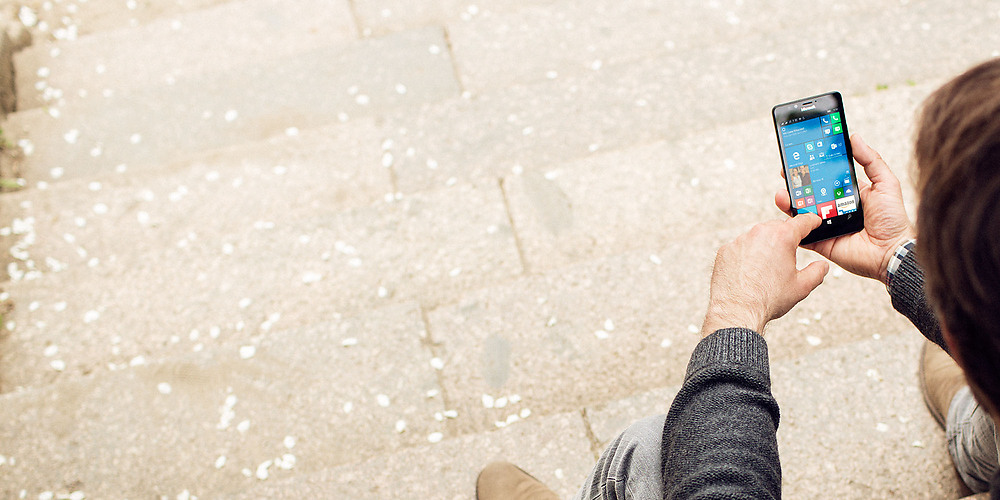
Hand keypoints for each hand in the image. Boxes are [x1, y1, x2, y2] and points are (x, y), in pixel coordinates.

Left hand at [702, 214, 829, 335]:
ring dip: (764, 246)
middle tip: (788, 254)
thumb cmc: (768, 299)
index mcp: (782, 237)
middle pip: (777, 227)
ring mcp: (740, 240)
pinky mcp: (725, 250)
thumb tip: (822, 266)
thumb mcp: (801, 286)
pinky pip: (740, 247)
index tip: (814, 222)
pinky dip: (746, 254)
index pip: (802, 222)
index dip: (811, 221)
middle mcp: (759, 233)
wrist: (737, 310)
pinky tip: (749, 271)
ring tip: (766, 268)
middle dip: (785, 237)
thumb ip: (816, 272)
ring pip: (757, 237)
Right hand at [775, 135, 914, 282]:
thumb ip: (871, 160)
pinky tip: (786, 213)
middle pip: (809, 192)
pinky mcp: (819, 242)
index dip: (812, 166)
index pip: (825, 176)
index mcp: (846, 193)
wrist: (892, 252)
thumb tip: (854, 136)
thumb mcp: (886, 184)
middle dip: (795, 182)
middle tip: (786, 171)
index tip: (801, 155)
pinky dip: (791, 226)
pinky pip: (801, 233)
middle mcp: (833, 208)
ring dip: (789, 201)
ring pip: (801, 211)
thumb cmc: (893, 219)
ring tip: (783, 192)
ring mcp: (825, 225)